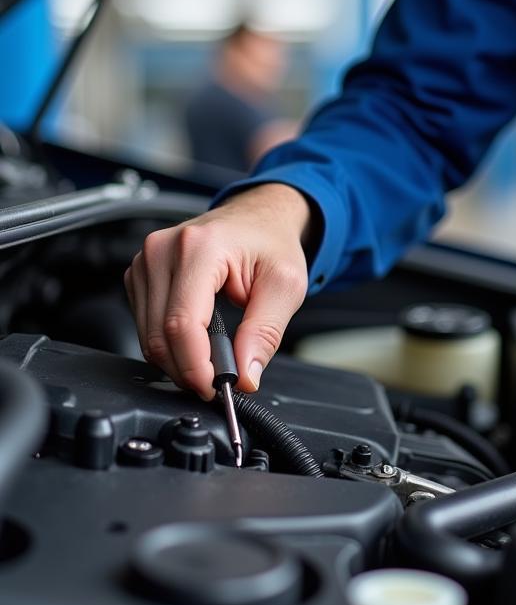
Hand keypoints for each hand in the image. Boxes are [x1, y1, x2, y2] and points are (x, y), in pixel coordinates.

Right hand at [123, 183, 315, 398]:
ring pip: (147, 334)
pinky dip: (168, 344)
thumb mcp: (286, 286)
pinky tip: (195, 344)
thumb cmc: (272, 242)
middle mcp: (163, 250)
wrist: (259, 216)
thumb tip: (245, 375)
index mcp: (200, 247)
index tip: (215, 387)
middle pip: (159, 334)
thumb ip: (265, 332)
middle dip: (187, 369)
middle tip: (219, 382)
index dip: (195, 365)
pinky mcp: (141, 273)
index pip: (182, 322)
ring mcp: (146, 260)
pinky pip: (145, 323)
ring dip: (177, 360)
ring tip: (212, 362)